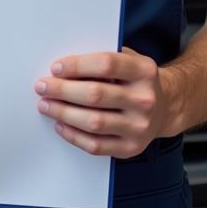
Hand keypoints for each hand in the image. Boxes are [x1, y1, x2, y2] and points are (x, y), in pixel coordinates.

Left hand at [34, 47, 167, 157]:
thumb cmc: (134, 79)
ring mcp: (140, 127)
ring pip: (94, 122)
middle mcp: (145, 100)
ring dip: (63, 113)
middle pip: (96, 95)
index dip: (77, 66)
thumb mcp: (127, 59)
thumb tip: (62, 68)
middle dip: (63, 90)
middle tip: (42, 86)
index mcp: (144, 71)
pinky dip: (74, 135)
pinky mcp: (131, 148)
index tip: (55, 68)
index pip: (106, 65)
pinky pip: (96, 145)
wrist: (164, 106)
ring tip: (45, 105)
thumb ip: (101, 60)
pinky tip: (60, 125)